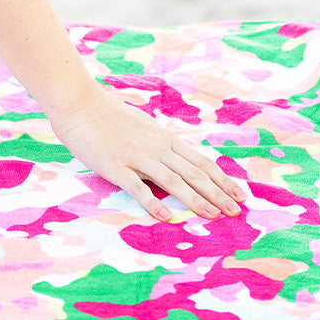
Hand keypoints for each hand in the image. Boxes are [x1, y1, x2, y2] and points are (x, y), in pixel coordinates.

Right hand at [46, 85, 245, 220]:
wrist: (80, 104)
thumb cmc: (108, 115)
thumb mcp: (141, 126)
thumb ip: (157, 143)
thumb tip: (173, 157)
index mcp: (164, 139)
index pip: (201, 162)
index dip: (222, 179)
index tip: (239, 194)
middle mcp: (156, 148)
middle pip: (193, 173)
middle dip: (217, 193)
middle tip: (235, 211)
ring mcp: (136, 157)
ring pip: (173, 180)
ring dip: (195, 199)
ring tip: (213, 214)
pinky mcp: (115, 167)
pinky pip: (137, 187)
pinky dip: (153, 202)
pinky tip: (166, 216)